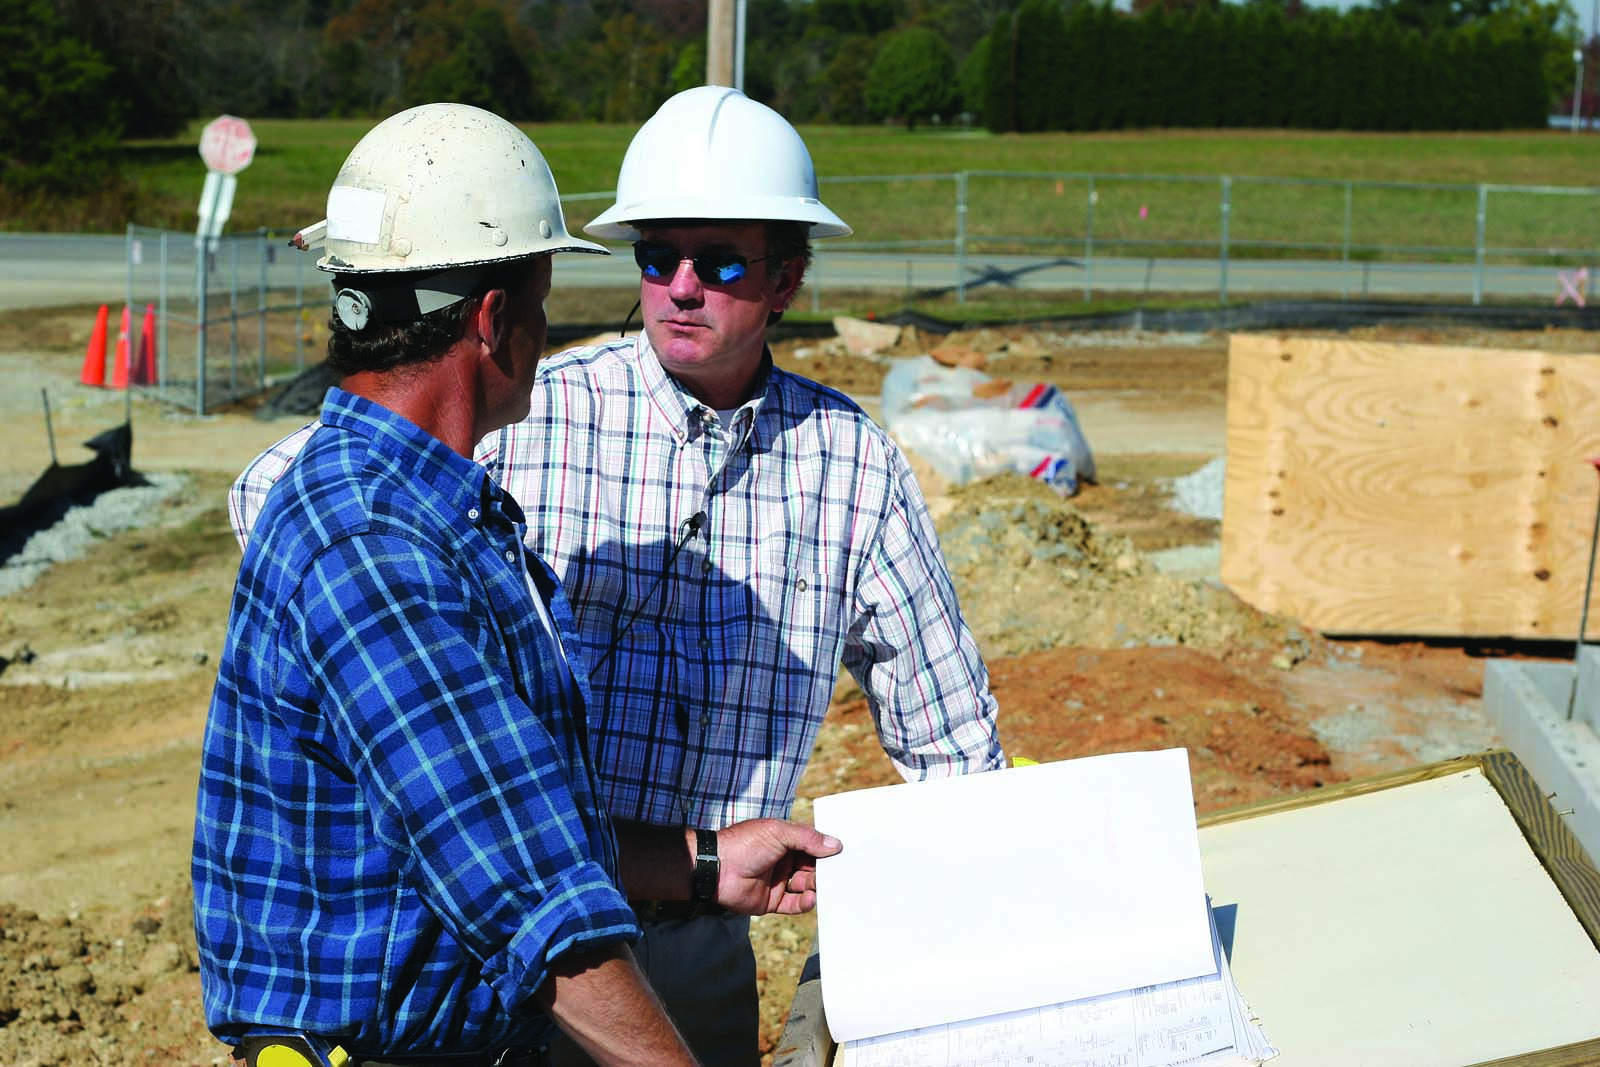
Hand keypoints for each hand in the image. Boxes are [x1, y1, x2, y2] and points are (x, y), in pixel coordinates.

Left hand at [713, 819, 841, 915]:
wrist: (716, 869)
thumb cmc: (744, 844)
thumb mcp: (778, 833)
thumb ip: (807, 838)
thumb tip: (835, 845)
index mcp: (785, 840)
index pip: (813, 845)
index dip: (827, 850)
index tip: (844, 854)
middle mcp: (784, 860)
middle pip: (813, 867)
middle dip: (825, 871)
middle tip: (840, 875)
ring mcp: (778, 881)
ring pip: (806, 886)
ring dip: (817, 887)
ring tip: (825, 887)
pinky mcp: (772, 901)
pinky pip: (794, 904)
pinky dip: (805, 903)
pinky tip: (811, 898)